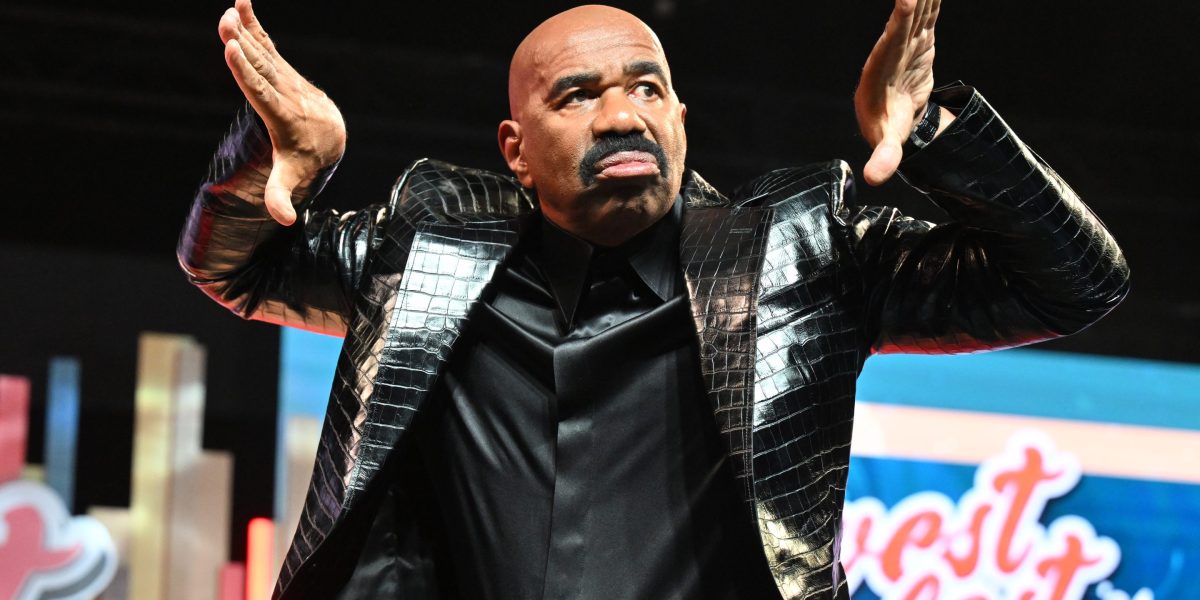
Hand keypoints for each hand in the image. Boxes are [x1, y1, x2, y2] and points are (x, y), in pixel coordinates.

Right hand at [218, 0, 345, 224]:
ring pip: (264, 53)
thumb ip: (283, 196)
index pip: (263, 93)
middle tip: (226, 23)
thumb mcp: (293, 177)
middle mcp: (287, 93)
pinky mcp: (282, 69)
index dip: (247, 72)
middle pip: (262, 67)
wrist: (331, 136)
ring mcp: (286, 78)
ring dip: (246, 31)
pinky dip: (255, 26)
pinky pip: (267, 45)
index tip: (233, 52)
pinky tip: (241, 4)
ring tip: (230, 10)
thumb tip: (284, 221)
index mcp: (284, 117)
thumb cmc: (306, 159)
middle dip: (244, 45)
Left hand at [854, 0, 941, 185]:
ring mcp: (906, 43)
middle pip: (904, 19)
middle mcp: (890, 51)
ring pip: (917, 11)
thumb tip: (874, 179)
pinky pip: (928, 14)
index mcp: (880, 70)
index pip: (891, 42)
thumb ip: (883, 157)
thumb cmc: (884, 126)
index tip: (905, 1)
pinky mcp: (920, 40)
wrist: (892, 113)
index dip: (898, 22)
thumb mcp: (885, 142)